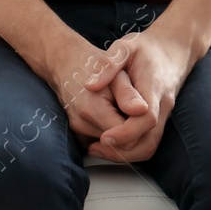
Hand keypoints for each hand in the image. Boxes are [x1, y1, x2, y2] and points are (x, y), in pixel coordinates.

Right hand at [38, 34, 144, 148]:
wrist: (67, 63)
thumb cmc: (94, 65)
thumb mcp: (116, 72)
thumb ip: (128, 93)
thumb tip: (142, 110)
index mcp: (91, 107)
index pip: (127, 138)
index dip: (139, 128)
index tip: (143, 113)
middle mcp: (80, 123)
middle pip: (119, 145)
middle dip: (130, 131)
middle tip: (132, 109)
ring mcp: (77, 131)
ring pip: (111, 146)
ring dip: (120, 131)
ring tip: (119, 108)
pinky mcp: (77, 134)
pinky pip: (101, 142)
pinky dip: (110, 131)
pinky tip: (110, 113)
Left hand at [80, 27, 192, 162]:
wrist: (174, 48)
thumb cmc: (147, 47)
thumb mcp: (126, 47)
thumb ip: (108, 64)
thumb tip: (90, 85)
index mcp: (154, 87)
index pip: (146, 118)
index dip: (125, 132)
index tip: (103, 137)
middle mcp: (163, 105)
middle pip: (149, 141)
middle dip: (122, 151)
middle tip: (95, 148)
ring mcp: (164, 114)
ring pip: (150, 145)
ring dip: (126, 153)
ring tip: (99, 148)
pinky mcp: (161, 119)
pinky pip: (149, 140)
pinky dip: (131, 147)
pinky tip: (112, 142)